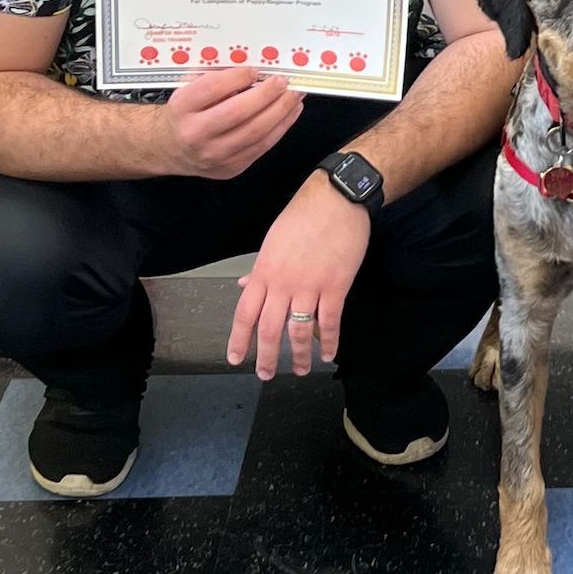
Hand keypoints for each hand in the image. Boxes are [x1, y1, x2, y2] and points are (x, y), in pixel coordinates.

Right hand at [159, 66, 303, 179]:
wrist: (171, 149)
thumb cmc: (186, 112)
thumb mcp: (189, 88)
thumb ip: (214, 75)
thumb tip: (251, 63)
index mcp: (181, 107)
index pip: (211, 89)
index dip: (237, 77)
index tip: (255, 70)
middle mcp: (195, 133)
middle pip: (237, 112)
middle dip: (266, 94)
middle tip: (283, 81)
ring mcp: (214, 154)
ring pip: (254, 132)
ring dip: (281, 111)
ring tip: (294, 95)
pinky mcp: (231, 167)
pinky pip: (262, 146)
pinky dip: (281, 127)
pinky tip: (290, 112)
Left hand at [226, 173, 371, 378]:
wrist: (336, 198)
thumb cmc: (303, 215)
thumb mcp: (273, 240)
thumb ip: (260, 268)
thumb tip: (243, 284)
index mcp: (264, 271)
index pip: (245, 313)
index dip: (239, 340)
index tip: (236, 359)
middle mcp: (283, 283)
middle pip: (269, 329)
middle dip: (266, 356)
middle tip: (266, 375)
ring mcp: (310, 286)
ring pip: (299, 331)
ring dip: (298, 355)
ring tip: (300, 370)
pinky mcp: (336, 286)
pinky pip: (330, 321)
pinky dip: (328, 341)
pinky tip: (328, 353)